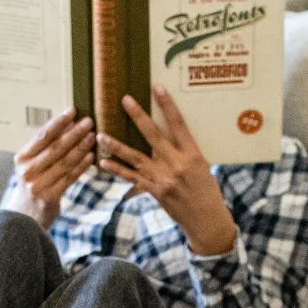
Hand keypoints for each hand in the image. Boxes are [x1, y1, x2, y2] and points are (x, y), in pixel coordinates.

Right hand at [4, 109, 94, 228]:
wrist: (25, 216)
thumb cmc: (33, 183)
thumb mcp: (32, 164)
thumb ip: (44, 148)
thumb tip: (66, 123)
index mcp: (22, 157)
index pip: (42, 136)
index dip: (58, 122)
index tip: (72, 110)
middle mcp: (28, 170)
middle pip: (55, 148)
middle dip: (73, 133)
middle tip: (89, 121)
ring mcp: (38, 184)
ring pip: (64, 162)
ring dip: (80, 148)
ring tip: (93, 136)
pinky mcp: (50, 196)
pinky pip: (69, 178)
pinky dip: (81, 166)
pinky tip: (91, 157)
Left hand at [98, 86, 237, 256]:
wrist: (207, 220)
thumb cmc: (207, 190)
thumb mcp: (203, 166)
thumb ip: (185, 151)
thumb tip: (170, 135)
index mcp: (193, 154)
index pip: (179, 124)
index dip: (167, 105)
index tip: (157, 88)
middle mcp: (177, 164)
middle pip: (153, 135)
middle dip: (138, 116)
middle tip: (124, 100)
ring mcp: (163, 178)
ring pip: (135, 158)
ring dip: (116, 146)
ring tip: (100, 135)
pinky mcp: (155, 191)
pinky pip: (132, 178)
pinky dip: (117, 170)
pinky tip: (103, 162)